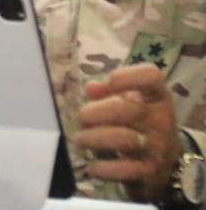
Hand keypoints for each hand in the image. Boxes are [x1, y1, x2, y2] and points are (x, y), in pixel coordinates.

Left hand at [75, 63, 181, 202]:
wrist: (165, 161)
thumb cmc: (138, 122)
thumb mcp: (128, 102)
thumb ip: (107, 92)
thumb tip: (92, 87)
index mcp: (155, 96)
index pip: (151, 77)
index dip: (129, 76)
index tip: (111, 81)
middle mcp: (160, 119)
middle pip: (126, 109)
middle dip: (95, 112)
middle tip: (82, 118)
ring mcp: (156, 146)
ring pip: (124, 139)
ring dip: (94, 138)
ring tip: (81, 139)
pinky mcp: (148, 170)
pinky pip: (124, 170)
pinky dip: (103, 168)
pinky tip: (92, 166)